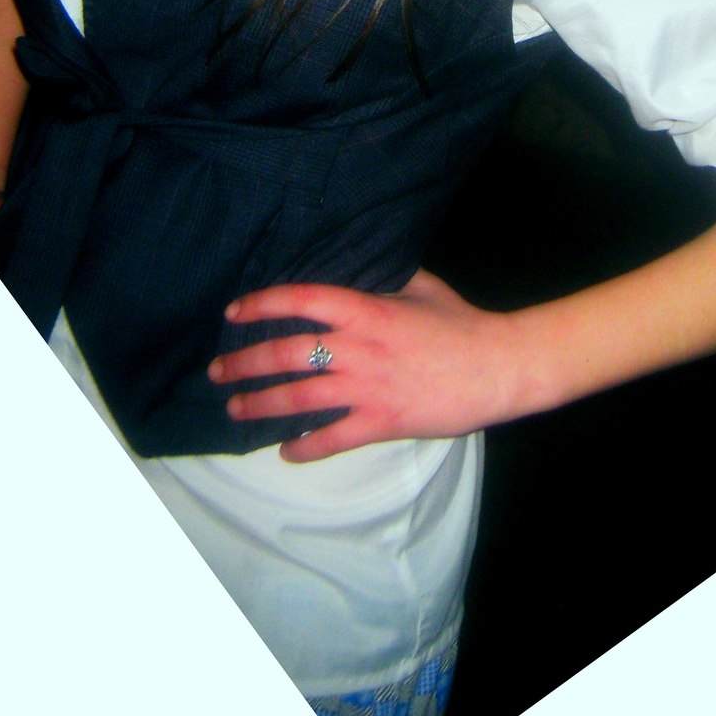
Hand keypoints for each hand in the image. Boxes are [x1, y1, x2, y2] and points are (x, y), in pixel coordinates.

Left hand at [208, 269, 522, 462]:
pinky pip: (332, 438)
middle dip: (245, 363)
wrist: (498, 367)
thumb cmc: (461, 323)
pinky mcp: (381, 422)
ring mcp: (367, 387)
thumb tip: (361, 265)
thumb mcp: (422, 286)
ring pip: (299, 399)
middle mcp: (358, 347)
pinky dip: (304, 447)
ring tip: (235, 408)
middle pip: (287, 353)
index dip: (262, 304)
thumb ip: (386, 278)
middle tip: (218, 372)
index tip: (234, 312)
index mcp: (366, 308)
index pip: (301, 300)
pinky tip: (285, 451)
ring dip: (260, 404)